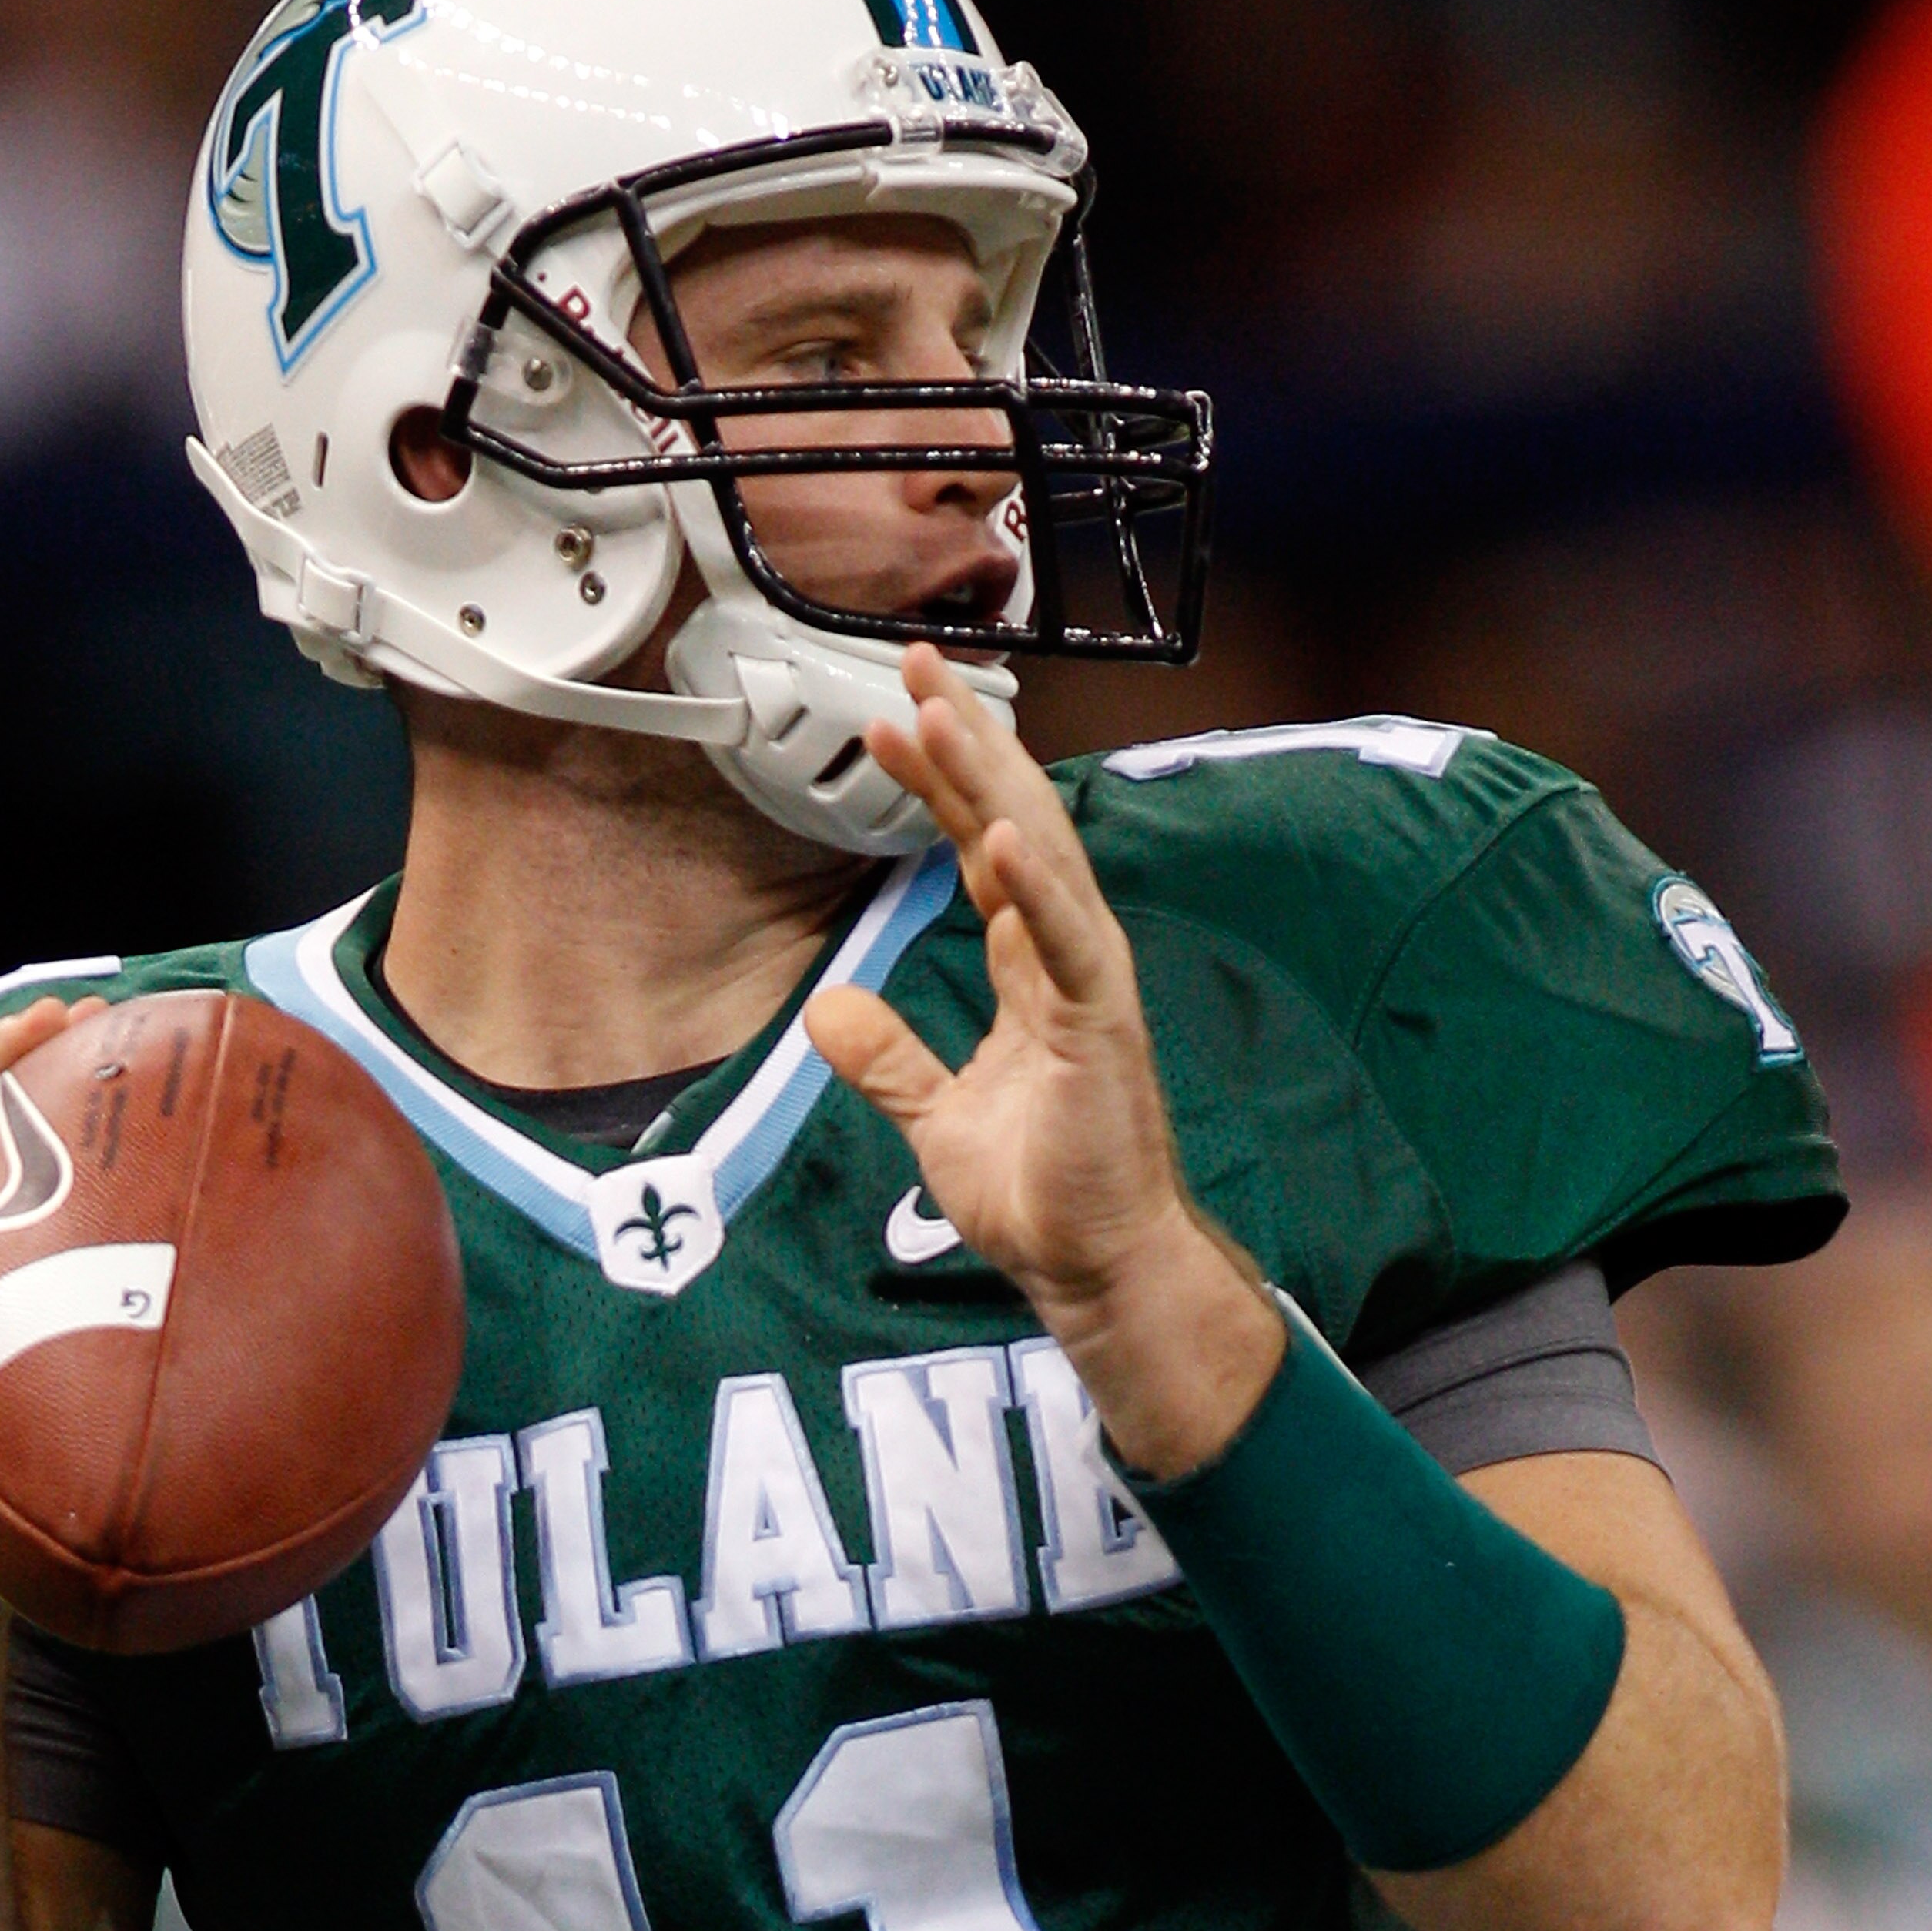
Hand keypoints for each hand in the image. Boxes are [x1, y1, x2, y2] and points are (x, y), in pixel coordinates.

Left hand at [803, 651, 1282, 1477]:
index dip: (938, 784)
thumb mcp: (937, 1119)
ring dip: (990, 783)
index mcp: (1030, 969)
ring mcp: (1090, 985)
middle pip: (1013, 824)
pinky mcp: (1102, 1026)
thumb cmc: (1040, 1195)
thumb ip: (891, 1061)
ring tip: (943, 711)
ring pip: (1040, 858)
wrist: (1091, 1268)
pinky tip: (1000, 831)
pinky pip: (1066, 941)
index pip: (979, 851)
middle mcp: (1065, 958)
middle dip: (966, 743)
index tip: (890, 719)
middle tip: (915, 662)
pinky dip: (1035, 884)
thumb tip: (829, 1011)